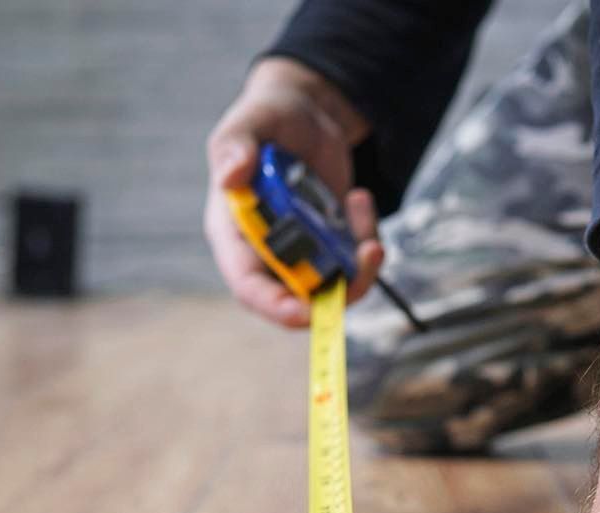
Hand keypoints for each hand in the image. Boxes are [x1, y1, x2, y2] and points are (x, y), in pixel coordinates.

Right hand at [204, 57, 383, 327]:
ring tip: (361, 204)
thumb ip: (235, 148)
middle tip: (369, 250)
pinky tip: (359, 199)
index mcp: (236, 236)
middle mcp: (270, 255)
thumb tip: (230, 176)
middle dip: (340, 288)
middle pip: (301, 300)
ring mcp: (305, 255)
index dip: (276, 307)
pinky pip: (356, 264)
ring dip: (361, 263)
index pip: (250, 289)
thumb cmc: (267, 119)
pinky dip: (367, 239)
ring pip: (336, 288)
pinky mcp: (333, 248)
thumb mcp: (248, 123)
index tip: (306, 311)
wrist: (306, 114)